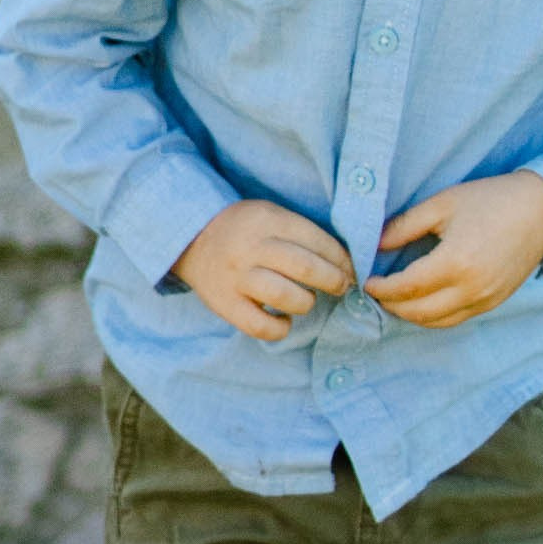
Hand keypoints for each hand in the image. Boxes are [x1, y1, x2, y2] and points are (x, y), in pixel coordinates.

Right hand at [173, 199, 354, 341]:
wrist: (192, 240)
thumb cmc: (245, 231)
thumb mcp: (270, 216)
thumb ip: (302, 233)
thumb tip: (345, 263)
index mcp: (267, 220)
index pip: (317, 240)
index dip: (342, 259)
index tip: (351, 269)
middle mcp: (251, 248)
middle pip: (306, 268)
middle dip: (334, 281)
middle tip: (341, 286)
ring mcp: (237, 277)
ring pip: (285, 296)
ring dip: (306, 302)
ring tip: (306, 300)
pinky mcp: (225, 304)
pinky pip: (260, 326)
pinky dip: (280, 328)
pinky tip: (284, 320)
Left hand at [364, 172, 542, 329]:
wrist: (542, 211)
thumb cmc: (491, 200)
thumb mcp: (443, 204)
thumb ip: (405, 226)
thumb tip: (375, 246)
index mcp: (456, 262)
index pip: (407, 287)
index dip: (382, 289)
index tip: (367, 281)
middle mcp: (471, 288)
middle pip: (418, 312)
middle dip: (391, 305)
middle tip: (376, 292)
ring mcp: (485, 300)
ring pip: (436, 322)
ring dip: (411, 315)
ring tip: (395, 298)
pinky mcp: (494, 303)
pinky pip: (456, 319)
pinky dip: (433, 316)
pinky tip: (422, 301)